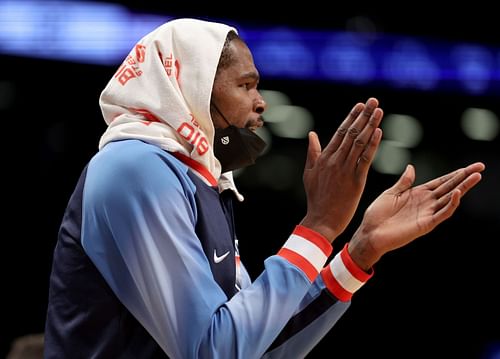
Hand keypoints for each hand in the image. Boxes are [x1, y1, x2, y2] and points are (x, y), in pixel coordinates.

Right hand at [300, 98, 383, 241]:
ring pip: (360, 142)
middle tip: (374, 101)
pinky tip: (379, 132)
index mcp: (325, 157)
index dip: (351, 117)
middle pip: (351, 132)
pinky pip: (365, 158)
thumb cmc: (316, 198)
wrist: (322, 219)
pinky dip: (372, 144)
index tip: (361, 105)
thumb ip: (312, 152)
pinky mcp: (356, 180)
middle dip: (364, 115)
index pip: (340, 132)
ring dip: (370, 124)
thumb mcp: (309, 173)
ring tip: (379, 110)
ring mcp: (345, 169)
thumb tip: (312, 134)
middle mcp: (335, 160)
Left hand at [348, 162, 485, 269]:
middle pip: (450, 187)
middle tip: (480, 167)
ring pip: (450, 199)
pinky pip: (441, 214)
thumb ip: (404, 182)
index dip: (455, 174)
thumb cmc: (377, 214)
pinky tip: (457, 193)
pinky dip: (450, 204)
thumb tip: (411, 167)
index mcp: (418, 194)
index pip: (441, 182)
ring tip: (475, 177)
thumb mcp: (391, 193)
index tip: (469, 166)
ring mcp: (427, 213)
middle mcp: (425, 203)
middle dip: (465, 177)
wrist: (369, 232)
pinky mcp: (425, 224)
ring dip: (463, 188)